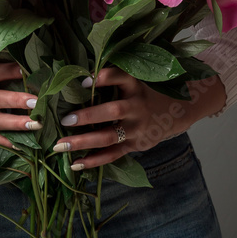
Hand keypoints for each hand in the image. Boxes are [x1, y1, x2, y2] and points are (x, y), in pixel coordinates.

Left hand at [52, 66, 226, 169]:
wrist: (176, 110)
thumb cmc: (144, 90)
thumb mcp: (135, 77)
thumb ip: (112, 75)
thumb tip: (77, 73)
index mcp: (135, 84)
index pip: (119, 77)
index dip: (103, 78)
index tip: (83, 81)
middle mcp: (137, 105)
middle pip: (113, 111)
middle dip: (88, 116)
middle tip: (65, 119)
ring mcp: (137, 128)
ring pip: (109, 137)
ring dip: (84, 142)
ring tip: (60, 145)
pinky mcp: (136, 144)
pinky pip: (113, 154)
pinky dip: (94, 160)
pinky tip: (76, 164)